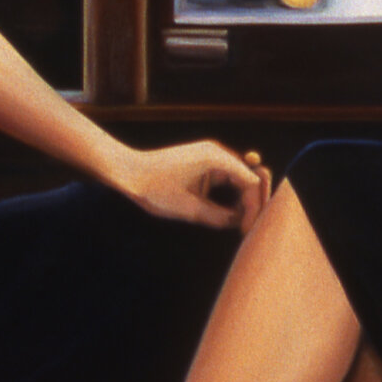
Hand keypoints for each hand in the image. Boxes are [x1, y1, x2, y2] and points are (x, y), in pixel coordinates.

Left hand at [114, 142, 270, 231]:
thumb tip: (239, 224)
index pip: (251, 181)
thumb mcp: (188, 209)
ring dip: (244, 199)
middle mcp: (217, 152)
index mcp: (216, 157)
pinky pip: (228, 178)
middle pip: (250, 177)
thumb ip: (218, 217)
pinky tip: (231, 213)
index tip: (245, 229)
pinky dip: (232, 195)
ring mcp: (210, 156)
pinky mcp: (203, 163)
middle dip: (253, 202)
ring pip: (241, 178)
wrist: (128, 172)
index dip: (253, 207)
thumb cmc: (153, 188)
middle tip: (248, 227)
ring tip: (241, 223)